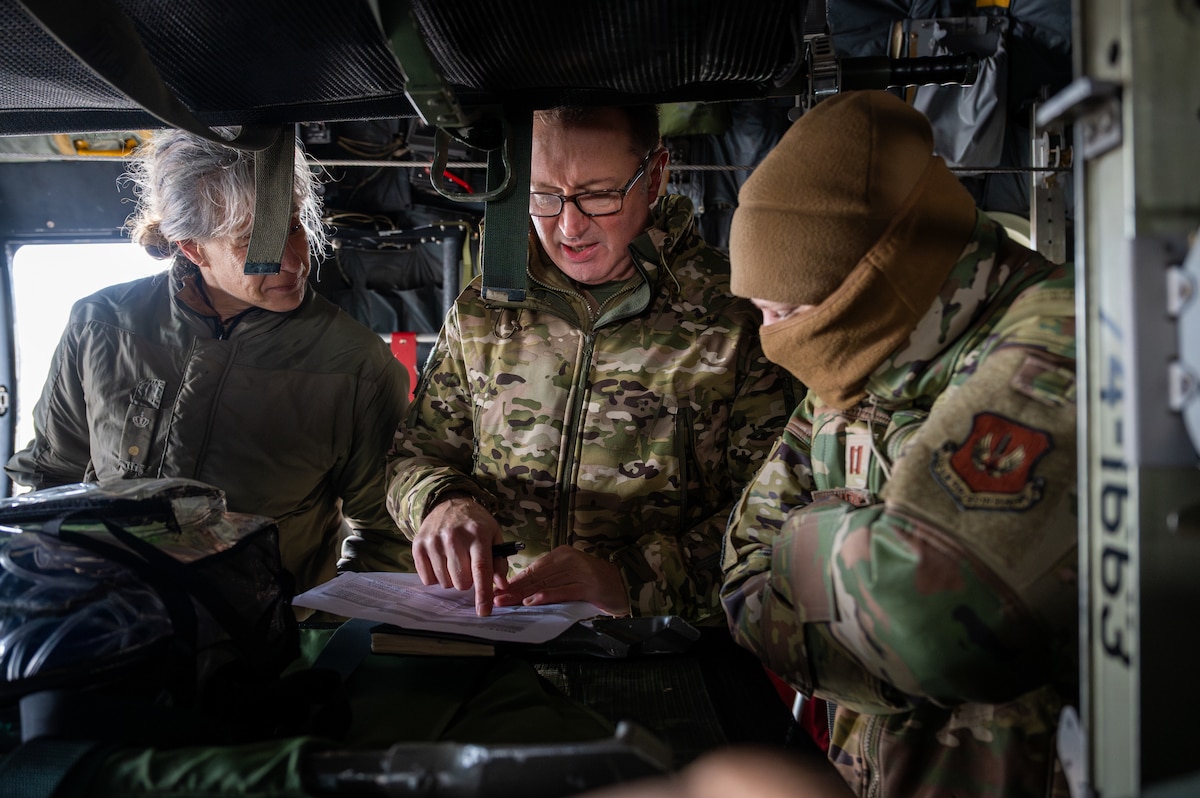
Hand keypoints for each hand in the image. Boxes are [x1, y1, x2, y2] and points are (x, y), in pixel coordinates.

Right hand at [413, 495, 507, 615]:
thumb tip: (501, 584)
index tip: (483, 612)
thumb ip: (499, 561)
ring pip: (445, 582)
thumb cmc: (475, 523)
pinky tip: (441, 561)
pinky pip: (427, 579)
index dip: (483, 593)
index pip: (481, 569)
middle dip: (467, 581)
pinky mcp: (418, 545)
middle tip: (468, 566)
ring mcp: (434, 541)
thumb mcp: (494, 536)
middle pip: (462, 581)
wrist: (449, 503)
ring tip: (454, 561)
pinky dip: (436, 576)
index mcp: (477, 534)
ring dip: (452, 578)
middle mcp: (454, 537)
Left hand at [494, 545, 629, 615]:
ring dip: (524, 594)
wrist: (624, 585)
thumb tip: (523, 590)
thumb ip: (550, 581)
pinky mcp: (588, 585)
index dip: (515, 581)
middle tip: (497, 598)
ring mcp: (579, 572)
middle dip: (515, 589)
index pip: (533, 569)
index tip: (499, 590)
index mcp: (562, 555)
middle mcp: (569, 560)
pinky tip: (533, 601)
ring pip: (546, 584)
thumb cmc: (595, 583)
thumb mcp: (570, 577)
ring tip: (508, 602)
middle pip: (536, 577)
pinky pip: (563, 591)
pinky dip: (546, 596)